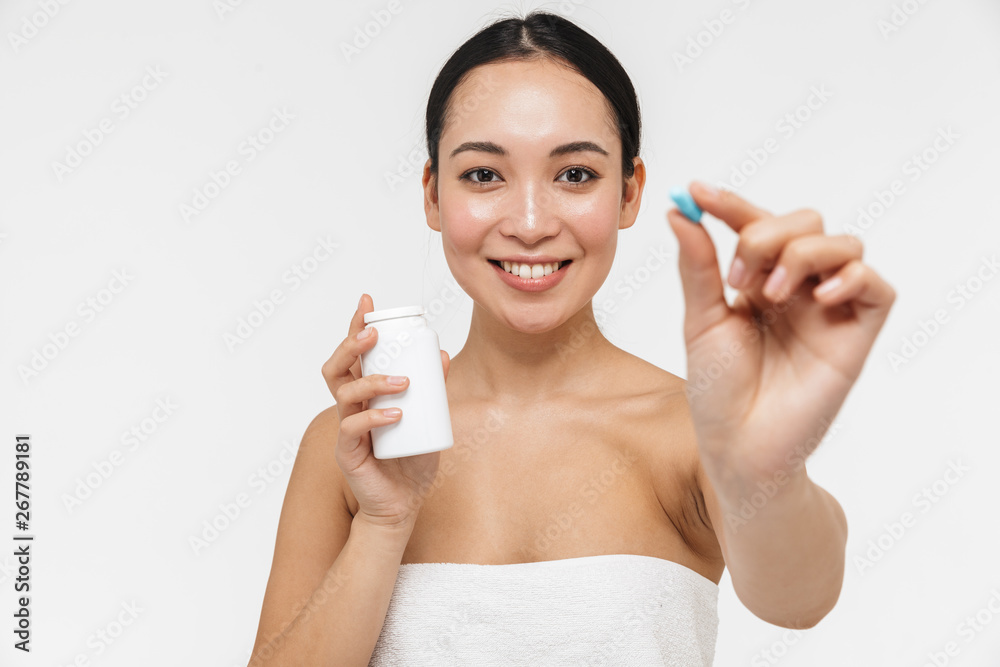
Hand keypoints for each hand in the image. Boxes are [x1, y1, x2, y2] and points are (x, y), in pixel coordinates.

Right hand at [321, 293, 451, 529]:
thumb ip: (434, 390)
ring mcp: (346, 430)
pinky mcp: (348, 453)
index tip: (367, 301)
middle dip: (351, 344)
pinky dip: (375, 417)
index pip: (355, 355)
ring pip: (344, 394)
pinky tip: (396, 415)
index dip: (356, 326)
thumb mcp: (429, 420)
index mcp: (365, 396)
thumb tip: (441, 354)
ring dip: (373, 381)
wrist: (403, 505)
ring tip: (402, 382)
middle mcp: (351, 409)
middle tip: (373, 332)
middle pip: (337, 367)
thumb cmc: (412, 461)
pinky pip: (353, 428)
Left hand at [666, 182, 895, 480]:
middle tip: (739, 277)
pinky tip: (819, 295)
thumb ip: (698, 267)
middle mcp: (798, 289)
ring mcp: (830, 309)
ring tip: (771, 294)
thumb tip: (678, 213)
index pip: (754, 225)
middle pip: (805, 223)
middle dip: (768, 234)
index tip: (697, 191)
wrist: (738, 447)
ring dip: (804, 253)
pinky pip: (878, 287)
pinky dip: (854, 276)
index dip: (730, 204)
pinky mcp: (857, 335)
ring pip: (843, 243)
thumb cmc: (718, 391)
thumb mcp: (702, 321)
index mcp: (758, 282)